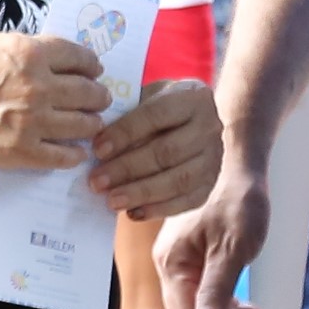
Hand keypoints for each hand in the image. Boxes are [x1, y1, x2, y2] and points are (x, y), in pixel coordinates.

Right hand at [0, 32, 112, 169]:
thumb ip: (23, 48)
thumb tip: (46, 56)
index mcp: (30, 54)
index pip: (78, 56)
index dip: (91, 63)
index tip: (95, 69)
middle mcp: (39, 87)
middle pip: (87, 91)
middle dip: (98, 94)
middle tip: (100, 97)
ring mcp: (33, 122)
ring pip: (82, 124)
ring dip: (92, 122)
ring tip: (92, 123)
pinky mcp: (22, 151)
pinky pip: (62, 156)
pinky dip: (74, 153)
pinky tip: (76, 151)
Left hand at [89, 76, 218, 219]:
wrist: (190, 121)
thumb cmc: (156, 108)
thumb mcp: (144, 98)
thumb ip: (125, 113)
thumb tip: (94, 141)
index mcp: (192, 96)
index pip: (156, 115)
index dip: (125, 133)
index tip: (97, 149)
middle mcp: (210, 126)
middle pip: (167, 151)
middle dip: (128, 168)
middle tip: (97, 181)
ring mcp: (214, 157)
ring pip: (178, 180)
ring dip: (141, 193)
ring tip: (111, 201)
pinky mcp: (211, 183)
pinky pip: (187, 201)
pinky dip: (159, 209)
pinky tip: (133, 212)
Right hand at [157, 158, 270, 308]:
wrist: (237, 162)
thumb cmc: (238, 201)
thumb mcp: (232, 250)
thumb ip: (217, 291)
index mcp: (172, 262)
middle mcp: (169, 262)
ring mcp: (179, 256)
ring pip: (199, 300)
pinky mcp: (192, 251)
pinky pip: (203, 285)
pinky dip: (225, 297)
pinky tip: (246, 304)